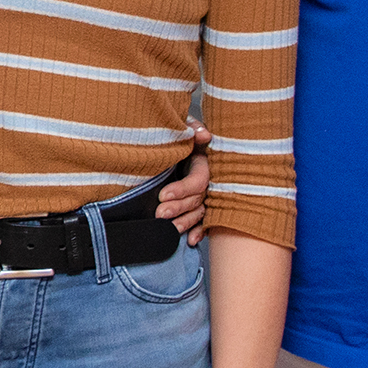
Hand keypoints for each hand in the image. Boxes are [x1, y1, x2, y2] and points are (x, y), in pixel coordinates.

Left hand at [159, 128, 213, 245]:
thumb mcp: (183, 126)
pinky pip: (203, 221)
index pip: (198, 180)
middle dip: (179, 208)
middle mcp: (207, 181)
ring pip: (199, 212)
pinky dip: (198, 231)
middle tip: (160, 213)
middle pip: (197, 199)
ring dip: (185, 222)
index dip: (182, 189)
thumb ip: (192, 128)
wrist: (171, 144)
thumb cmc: (178, 135)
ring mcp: (204, 195)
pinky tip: (192, 240)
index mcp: (204, 163)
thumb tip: (204, 135)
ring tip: (169, 228)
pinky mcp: (198, 205)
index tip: (162, 195)